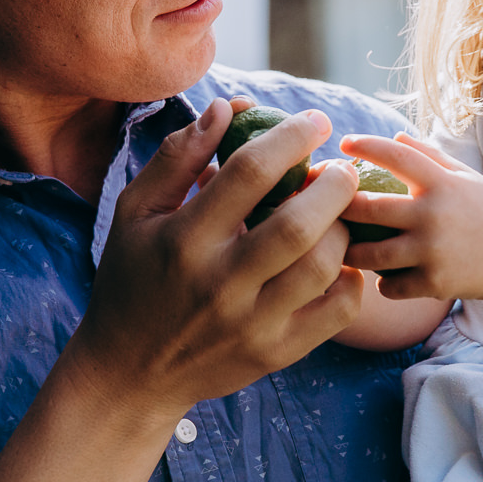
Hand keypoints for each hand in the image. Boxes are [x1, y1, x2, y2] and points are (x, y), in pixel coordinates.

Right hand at [65, 98, 363, 420]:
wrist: (130, 374)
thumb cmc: (132, 280)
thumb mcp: (135, 213)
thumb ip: (178, 157)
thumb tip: (228, 107)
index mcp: (183, 240)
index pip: (250, 172)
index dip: (291, 136)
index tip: (315, 122)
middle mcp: (220, 283)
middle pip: (300, 222)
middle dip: (333, 184)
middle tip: (339, 170)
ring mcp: (252, 324)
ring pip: (324, 266)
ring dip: (343, 228)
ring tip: (337, 214)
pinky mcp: (276, 354)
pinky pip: (337, 313)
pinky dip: (351, 281)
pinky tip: (338, 262)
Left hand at [336, 132, 482, 304]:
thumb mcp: (466, 179)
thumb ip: (430, 157)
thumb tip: (394, 136)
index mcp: (443, 183)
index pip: (396, 155)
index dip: (366, 146)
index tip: (343, 143)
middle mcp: (434, 214)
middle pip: (369, 208)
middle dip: (340, 208)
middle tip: (324, 207)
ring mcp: (432, 251)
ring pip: (371, 255)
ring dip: (350, 253)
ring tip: (340, 248)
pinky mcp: (434, 283)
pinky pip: (390, 286)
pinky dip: (382, 284)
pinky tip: (380, 280)